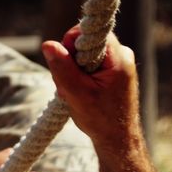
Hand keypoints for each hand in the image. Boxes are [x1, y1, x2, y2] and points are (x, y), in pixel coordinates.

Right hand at [41, 25, 141, 157]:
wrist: (118, 140)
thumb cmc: (100, 119)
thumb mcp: (75, 92)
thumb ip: (62, 66)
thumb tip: (48, 44)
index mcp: (118, 57)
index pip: (89, 31)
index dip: (71, 43)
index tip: (66, 64)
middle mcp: (122, 56)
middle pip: (86, 43)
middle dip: (70, 61)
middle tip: (69, 85)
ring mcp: (119, 64)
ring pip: (85, 55)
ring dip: (73, 71)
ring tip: (76, 92)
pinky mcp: (115, 72)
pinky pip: (90, 64)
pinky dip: (80, 77)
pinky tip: (81, 93)